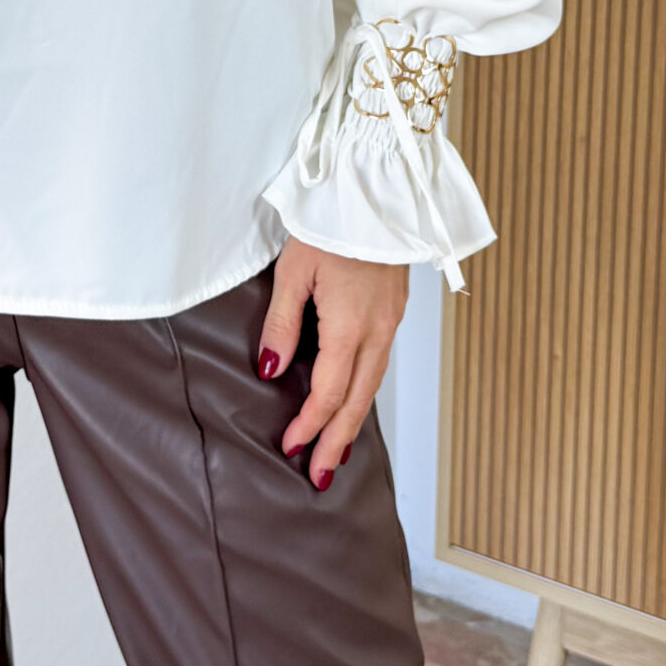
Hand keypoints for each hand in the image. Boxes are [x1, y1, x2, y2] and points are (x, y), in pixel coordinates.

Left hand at [256, 240, 407, 489]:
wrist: (376, 189)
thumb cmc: (330, 223)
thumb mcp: (293, 270)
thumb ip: (282, 324)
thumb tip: (270, 369)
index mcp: (349, 324)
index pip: (329, 391)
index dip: (310, 424)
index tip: (291, 446)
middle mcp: (377, 330)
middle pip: (357, 399)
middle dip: (337, 440)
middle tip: (321, 476)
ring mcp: (391, 321)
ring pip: (373, 384)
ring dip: (353, 420)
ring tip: (336, 450)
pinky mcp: (394, 310)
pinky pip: (380, 363)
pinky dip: (365, 391)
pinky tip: (353, 400)